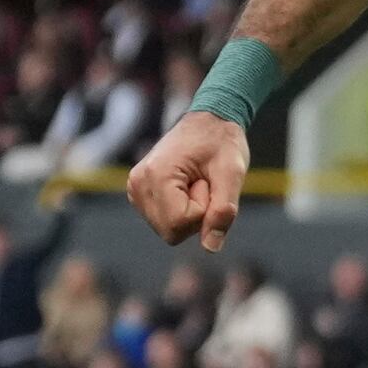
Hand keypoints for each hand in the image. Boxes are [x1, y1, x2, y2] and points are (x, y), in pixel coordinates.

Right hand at [128, 109, 249, 250]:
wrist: (210, 120)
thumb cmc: (222, 141)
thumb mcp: (231, 173)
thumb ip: (223, 211)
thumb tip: (211, 247)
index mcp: (155, 175)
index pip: (180, 223)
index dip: (203, 209)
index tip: (207, 181)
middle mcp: (138, 184)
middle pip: (171, 232)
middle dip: (195, 214)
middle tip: (202, 182)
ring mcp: (136, 189)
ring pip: (168, 230)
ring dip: (189, 213)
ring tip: (195, 182)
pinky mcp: (140, 193)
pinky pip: (165, 221)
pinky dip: (180, 210)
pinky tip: (185, 186)